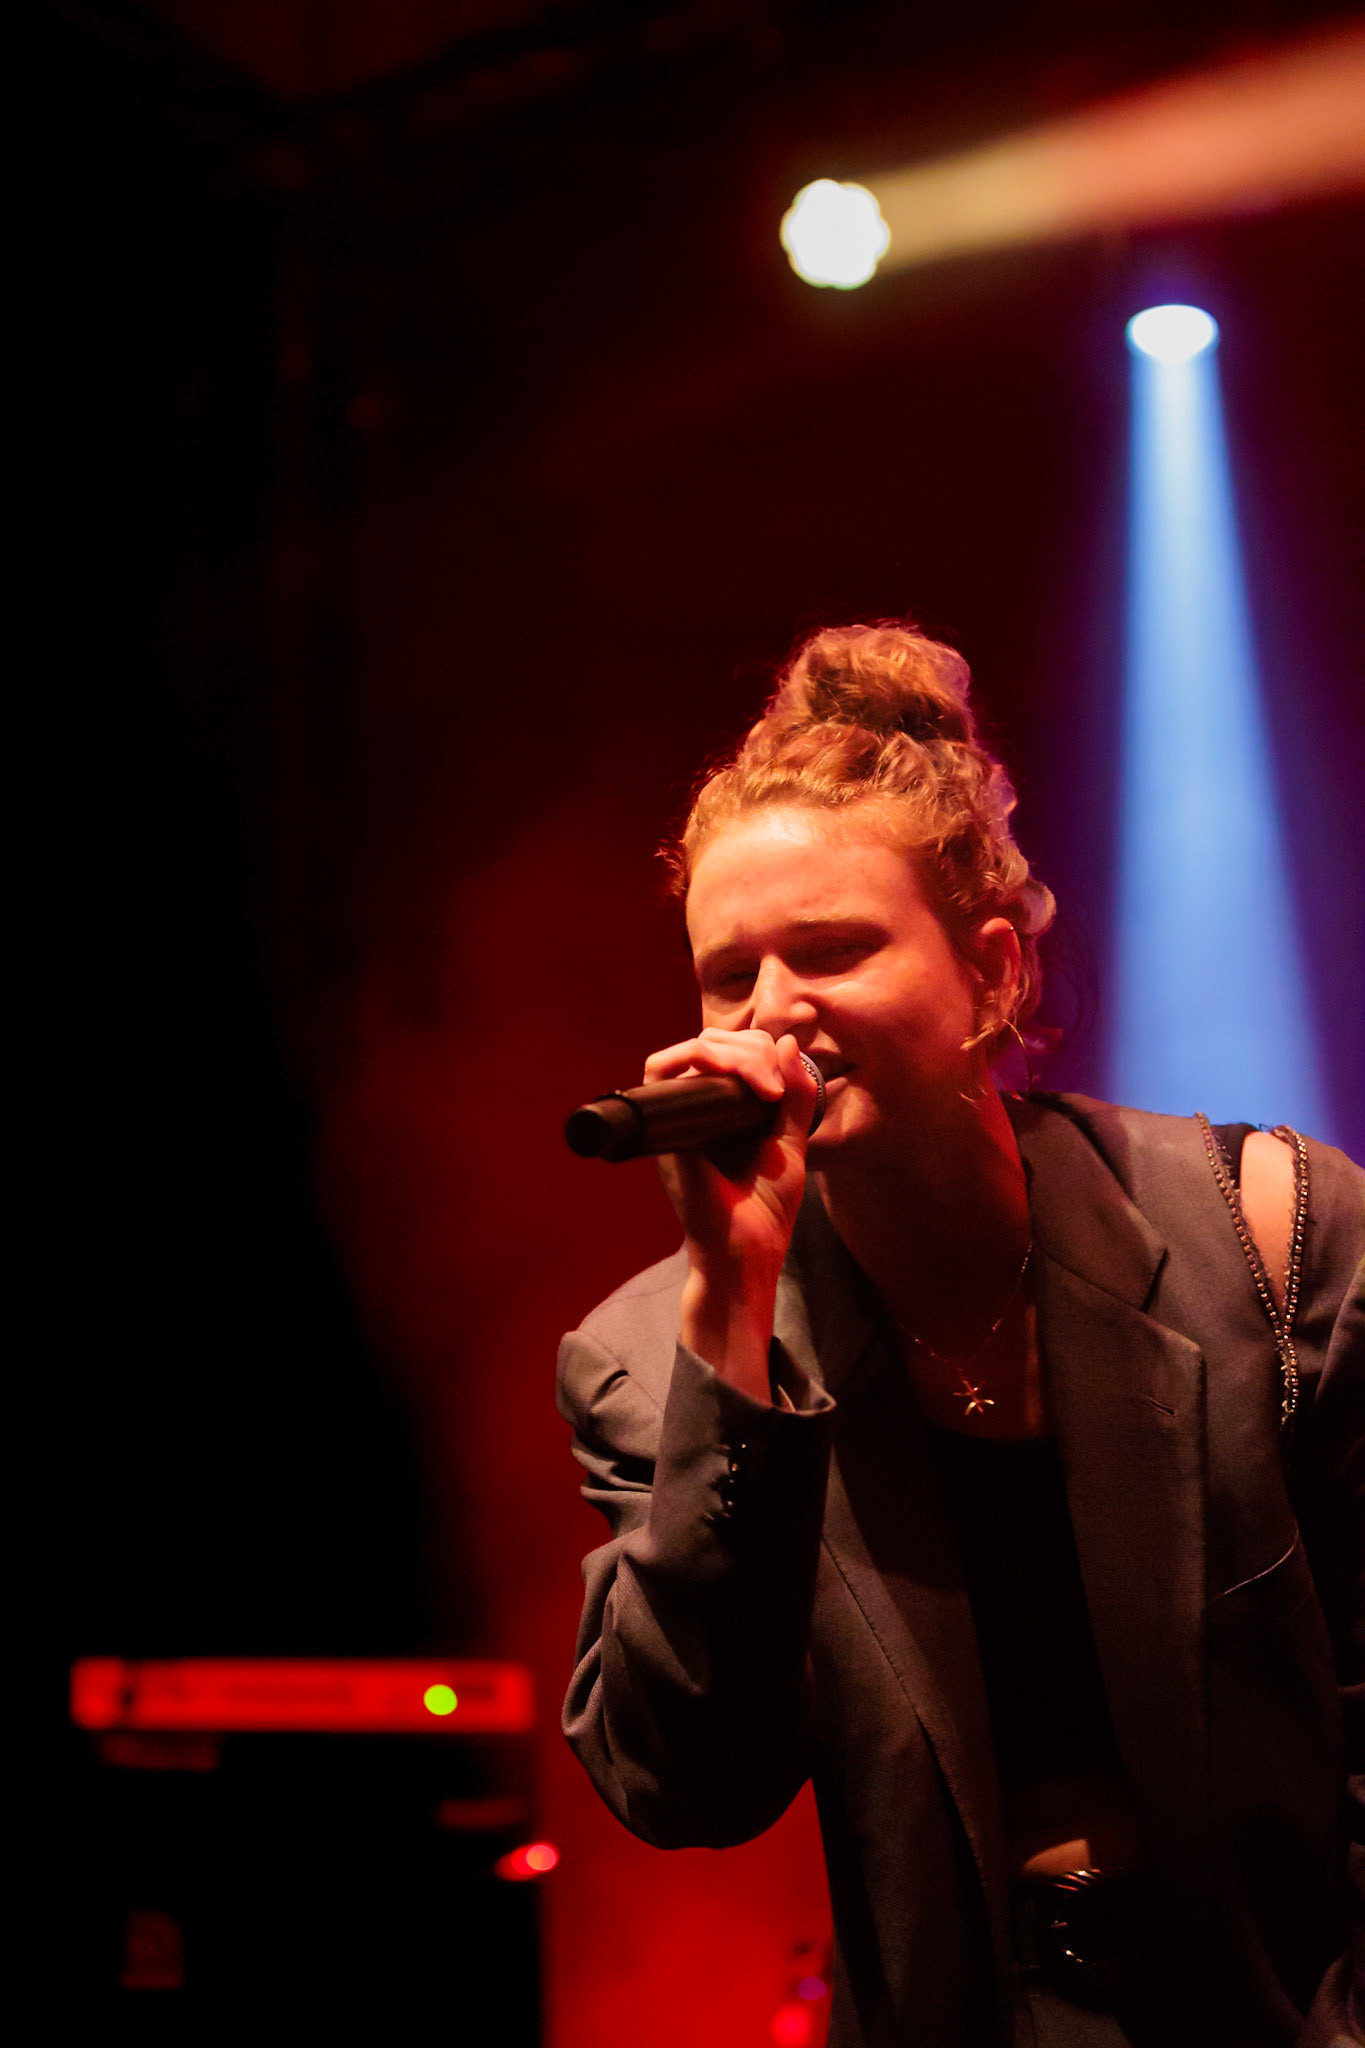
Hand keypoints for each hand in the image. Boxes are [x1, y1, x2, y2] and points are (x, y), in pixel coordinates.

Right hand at [643, 1029, 818, 1395]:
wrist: (749, 1252)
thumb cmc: (766, 1208)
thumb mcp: (790, 1141)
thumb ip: (793, 1095)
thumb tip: (787, 1041)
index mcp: (721, 1110)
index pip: (732, 1050)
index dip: (761, 1049)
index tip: (787, 1080)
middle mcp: (693, 1109)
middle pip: (713, 1041)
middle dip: (752, 1048)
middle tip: (776, 1086)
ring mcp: (675, 1116)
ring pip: (693, 1048)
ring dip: (734, 1052)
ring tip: (765, 1086)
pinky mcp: (664, 1127)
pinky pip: (663, 1071)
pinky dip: (703, 1060)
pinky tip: (743, 1084)